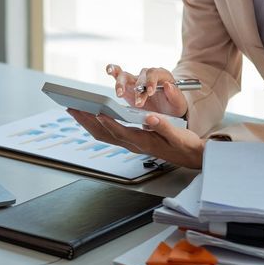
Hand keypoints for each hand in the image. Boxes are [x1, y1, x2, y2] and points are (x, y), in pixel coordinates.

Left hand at [67, 108, 205, 168]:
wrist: (191, 156)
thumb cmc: (185, 145)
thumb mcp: (179, 135)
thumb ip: (164, 127)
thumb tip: (150, 118)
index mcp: (144, 142)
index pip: (121, 132)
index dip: (108, 123)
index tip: (96, 112)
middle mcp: (133, 144)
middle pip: (104, 134)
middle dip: (87, 121)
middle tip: (72, 107)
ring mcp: (130, 143)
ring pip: (103, 134)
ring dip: (87, 122)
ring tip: (74, 109)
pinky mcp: (131, 141)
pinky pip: (108, 133)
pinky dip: (96, 124)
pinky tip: (90, 116)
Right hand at [106, 64, 187, 117]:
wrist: (165, 114)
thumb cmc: (172, 108)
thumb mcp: (179, 105)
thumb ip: (175, 96)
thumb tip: (168, 85)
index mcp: (163, 76)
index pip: (155, 74)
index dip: (151, 82)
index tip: (150, 92)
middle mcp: (148, 75)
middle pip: (140, 76)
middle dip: (139, 90)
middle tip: (139, 103)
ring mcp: (136, 79)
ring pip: (126, 75)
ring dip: (122, 83)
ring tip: (120, 94)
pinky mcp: (126, 85)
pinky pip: (118, 74)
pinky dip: (113, 70)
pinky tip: (108, 70)